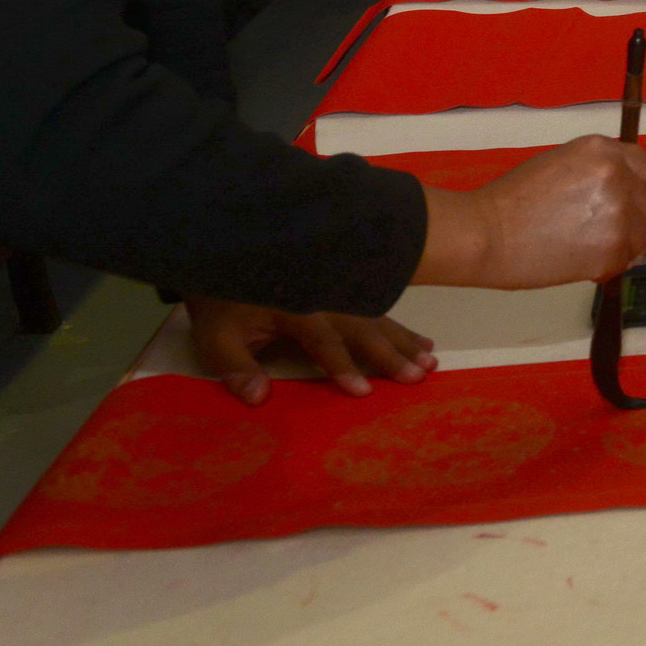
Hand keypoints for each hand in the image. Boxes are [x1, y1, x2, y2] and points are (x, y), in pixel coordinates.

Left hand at [188, 297, 435, 405]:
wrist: (227, 248)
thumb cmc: (220, 297)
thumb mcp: (214, 334)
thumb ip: (235, 366)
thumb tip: (259, 398)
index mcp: (296, 306)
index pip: (325, 341)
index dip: (343, 367)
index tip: (364, 392)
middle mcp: (325, 296)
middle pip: (363, 327)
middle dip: (392, 353)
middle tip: (419, 376)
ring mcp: (338, 290)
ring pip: (377, 316)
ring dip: (405, 340)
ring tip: (430, 360)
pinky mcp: (345, 289)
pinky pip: (378, 306)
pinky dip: (400, 325)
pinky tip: (419, 338)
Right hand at [411, 135, 645, 289]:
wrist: (485, 234)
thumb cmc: (510, 201)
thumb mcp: (561, 165)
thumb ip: (597, 175)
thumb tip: (623, 197)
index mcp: (603, 150)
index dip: (640, 189)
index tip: (628, 204)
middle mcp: (618, 175)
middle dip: (632, 219)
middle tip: (601, 232)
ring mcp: (619, 212)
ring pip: (641, 234)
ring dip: (621, 245)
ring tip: (585, 249)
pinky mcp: (613, 248)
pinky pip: (626, 260)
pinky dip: (608, 266)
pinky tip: (581, 264)